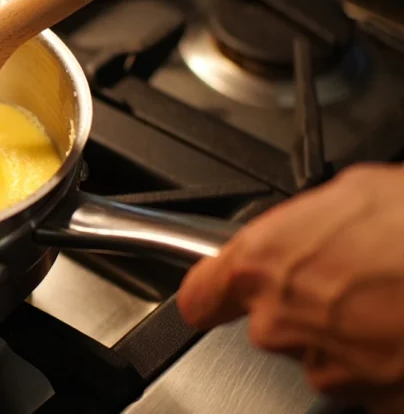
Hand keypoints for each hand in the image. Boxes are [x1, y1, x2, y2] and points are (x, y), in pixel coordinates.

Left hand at [177, 164, 403, 412]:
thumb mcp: (355, 191)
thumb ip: (306, 223)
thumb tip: (306, 229)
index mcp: (262, 265)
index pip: (201, 296)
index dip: (213, 293)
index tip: (217, 295)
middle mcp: (282, 322)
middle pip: (272, 323)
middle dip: (307, 303)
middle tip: (360, 277)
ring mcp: (329, 368)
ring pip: (322, 353)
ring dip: (351, 333)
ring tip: (397, 297)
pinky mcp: (374, 400)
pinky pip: (368, 382)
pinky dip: (386, 361)